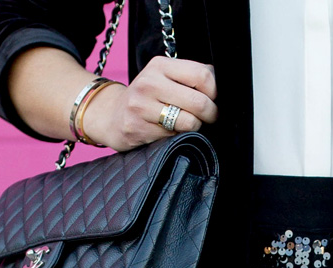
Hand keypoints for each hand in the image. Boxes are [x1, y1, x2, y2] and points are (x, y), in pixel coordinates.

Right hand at [83, 56, 216, 150]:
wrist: (111, 115)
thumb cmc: (147, 97)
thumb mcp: (164, 77)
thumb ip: (190, 76)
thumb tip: (221, 83)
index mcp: (160, 65)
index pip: (203, 75)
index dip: (215, 92)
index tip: (214, 100)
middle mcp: (150, 82)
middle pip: (199, 102)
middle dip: (211, 114)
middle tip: (209, 118)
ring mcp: (141, 106)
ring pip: (189, 123)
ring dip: (195, 128)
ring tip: (188, 125)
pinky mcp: (137, 128)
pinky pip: (173, 137)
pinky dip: (177, 137)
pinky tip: (169, 132)